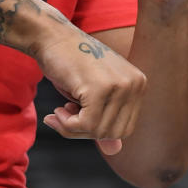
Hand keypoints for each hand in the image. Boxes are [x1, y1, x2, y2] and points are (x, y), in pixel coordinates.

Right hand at [36, 29, 146, 154]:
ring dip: (73, 128)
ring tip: (58, 112)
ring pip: (100, 131)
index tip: (74, 117)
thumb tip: (115, 151)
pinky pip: (86, 124)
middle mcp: (135, 83)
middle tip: (63, 117)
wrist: (50, 35)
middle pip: (117, 133)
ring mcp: (120, 85)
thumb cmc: (68, 62)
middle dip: (86, 132)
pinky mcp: (100, 88)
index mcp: (138, 83)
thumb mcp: (91, 94)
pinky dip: (67, 125)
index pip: (125, 127)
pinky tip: (56, 110)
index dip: (97, 130)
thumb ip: (104, 120)